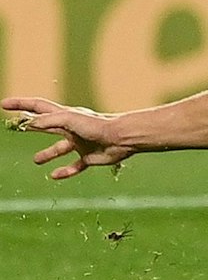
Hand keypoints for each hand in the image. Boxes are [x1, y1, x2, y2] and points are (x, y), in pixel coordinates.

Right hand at [2, 97, 130, 179]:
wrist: (122, 138)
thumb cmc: (98, 125)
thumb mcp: (69, 119)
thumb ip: (49, 121)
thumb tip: (30, 124)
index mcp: (65, 116)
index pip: (37, 107)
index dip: (20, 105)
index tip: (4, 104)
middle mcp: (71, 129)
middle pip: (45, 126)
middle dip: (30, 126)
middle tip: (15, 128)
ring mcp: (80, 143)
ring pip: (59, 149)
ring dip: (48, 154)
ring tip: (36, 160)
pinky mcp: (89, 157)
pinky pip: (75, 166)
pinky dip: (65, 171)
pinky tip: (55, 175)